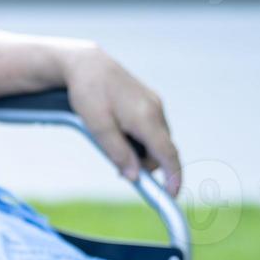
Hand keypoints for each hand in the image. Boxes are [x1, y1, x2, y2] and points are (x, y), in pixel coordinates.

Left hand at [62, 45, 181, 194]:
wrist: (87, 64)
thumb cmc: (89, 93)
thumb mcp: (98, 127)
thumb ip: (118, 153)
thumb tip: (135, 177)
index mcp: (145, 118)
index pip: (167, 154)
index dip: (173, 176)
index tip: (172, 195)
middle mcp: (155, 110)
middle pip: (161, 150)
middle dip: (146, 165)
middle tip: (119, 170)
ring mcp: (153, 104)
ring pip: (155, 140)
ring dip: (141, 152)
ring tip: (112, 146)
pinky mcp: (148, 102)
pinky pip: (150, 129)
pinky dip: (139, 140)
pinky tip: (119, 135)